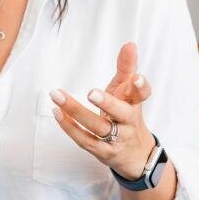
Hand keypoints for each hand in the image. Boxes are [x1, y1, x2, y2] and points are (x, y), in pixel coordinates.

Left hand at [49, 42, 155, 180]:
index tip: (136, 77)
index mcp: (134, 104)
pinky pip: (84, 139)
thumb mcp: (127, 92)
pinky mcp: (101, 151)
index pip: (141, 95)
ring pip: (97, 126)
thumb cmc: (127, 116)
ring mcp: (115, 139)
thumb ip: (126, 68)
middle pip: (121, 113)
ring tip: (57, 95)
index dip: (140, 87)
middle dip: (108, 103)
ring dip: (76, 111)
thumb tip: (130, 44)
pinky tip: (57, 112)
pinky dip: (69, 127)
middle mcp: (127, 123)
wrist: (135, 154)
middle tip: (92, 92)